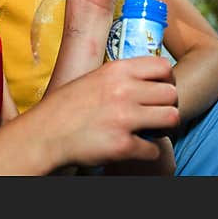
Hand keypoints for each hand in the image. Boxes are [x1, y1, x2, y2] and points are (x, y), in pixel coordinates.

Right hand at [43, 56, 178, 167]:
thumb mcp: (95, 78)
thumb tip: (148, 79)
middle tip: (157, 114)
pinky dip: (148, 151)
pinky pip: (155, 149)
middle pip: (172, 93)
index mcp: (117, 70)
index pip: (163, 66)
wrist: (45, 134)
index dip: (168, 80)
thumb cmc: (67, 107)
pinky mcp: (123, 145)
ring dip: (164, 127)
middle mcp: (124, 91)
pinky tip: (135, 148)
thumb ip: (121, 76)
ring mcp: (125, 118)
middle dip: (168, 105)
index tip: (161, 89)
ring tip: (151, 130)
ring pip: (172, 118)